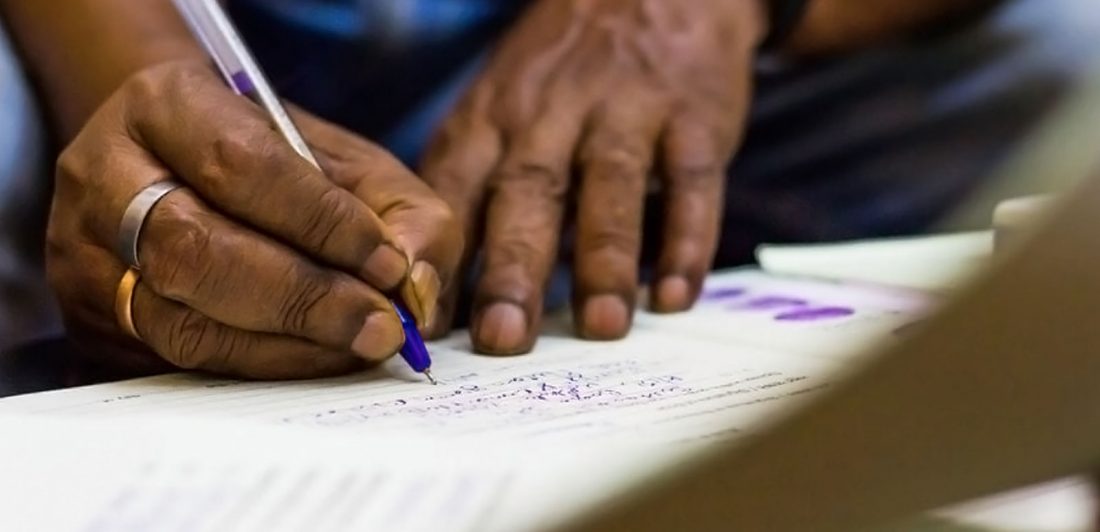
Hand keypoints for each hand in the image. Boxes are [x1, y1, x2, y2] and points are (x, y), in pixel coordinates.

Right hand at [48, 60, 460, 378]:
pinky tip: (313, 358)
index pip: (240, 163)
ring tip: (356, 344)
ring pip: (179, 319)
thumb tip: (415, 287)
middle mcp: (106, 175)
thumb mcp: (356, 167)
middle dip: (303, 297)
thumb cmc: (282, 168)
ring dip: (284, 344)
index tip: (389, 264)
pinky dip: (258, 367)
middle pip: (194, 249)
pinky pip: (174, 361)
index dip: (320, 222)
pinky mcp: (93, 318)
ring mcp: (86, 253)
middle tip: (381, 326)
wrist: (188, 172)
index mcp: (167, 105)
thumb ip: (405, 214)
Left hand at [422, 0, 766, 353]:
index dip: (439, 258)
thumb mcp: (501, 107)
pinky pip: (691, 180)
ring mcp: (627, 111)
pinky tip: (675, 296)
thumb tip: (443, 297)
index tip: (425, 326)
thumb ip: (475, 189)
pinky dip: (687, 239)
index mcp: (493, 117)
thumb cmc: (561, 71)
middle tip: (501, 339)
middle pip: (528, 192)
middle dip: (512, 268)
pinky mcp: (693, 116)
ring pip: (610, 186)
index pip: (456, 189)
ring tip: (600, 327)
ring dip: (604, 259)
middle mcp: (553, 113)